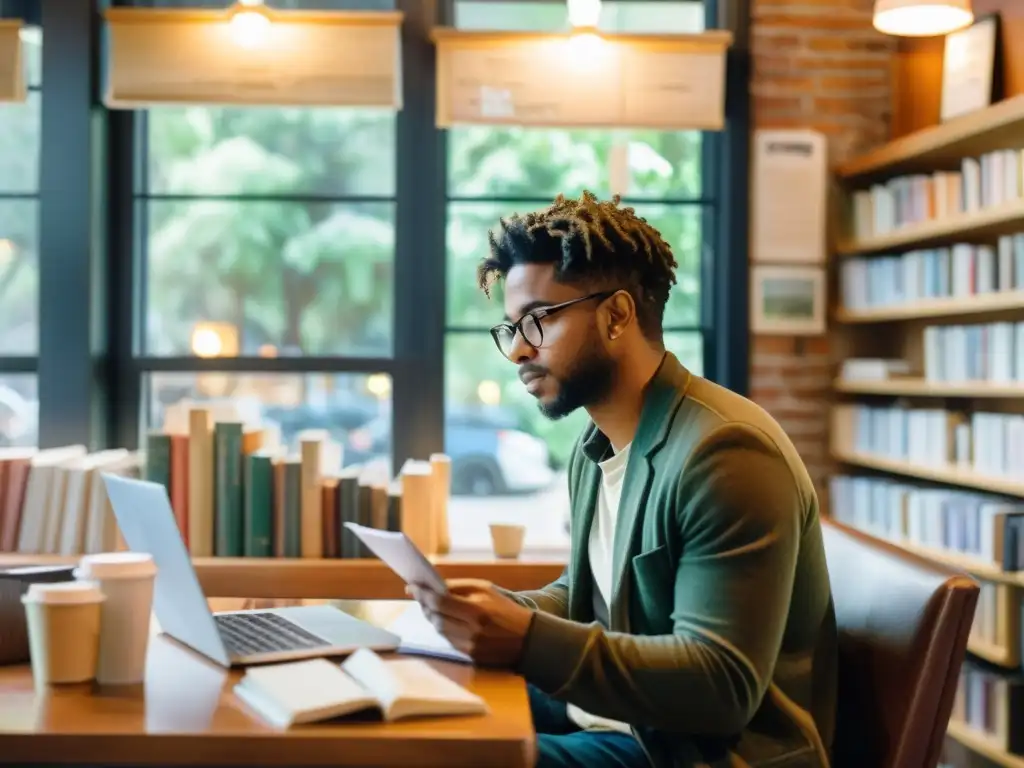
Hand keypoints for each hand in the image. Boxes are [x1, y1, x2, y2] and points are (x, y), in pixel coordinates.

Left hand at [406, 578, 535, 667]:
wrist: (528, 638)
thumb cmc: (505, 609)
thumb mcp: (485, 589)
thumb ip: (459, 587)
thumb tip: (432, 587)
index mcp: (476, 609)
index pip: (439, 601)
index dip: (422, 594)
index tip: (411, 587)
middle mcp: (471, 630)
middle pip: (436, 618)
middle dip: (425, 606)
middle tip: (419, 596)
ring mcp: (470, 646)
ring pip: (440, 630)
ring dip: (432, 618)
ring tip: (431, 607)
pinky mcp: (471, 657)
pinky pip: (449, 641)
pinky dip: (444, 629)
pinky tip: (445, 621)